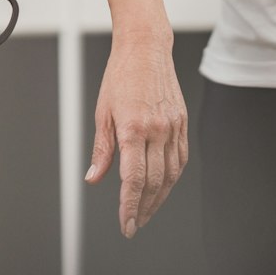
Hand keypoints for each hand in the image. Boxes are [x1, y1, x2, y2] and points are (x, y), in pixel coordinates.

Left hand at [86, 34, 188, 237]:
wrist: (145, 49)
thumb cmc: (120, 76)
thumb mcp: (102, 112)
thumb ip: (102, 149)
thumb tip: (94, 177)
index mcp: (134, 128)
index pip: (133, 179)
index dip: (129, 207)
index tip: (125, 225)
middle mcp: (157, 130)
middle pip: (153, 182)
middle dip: (143, 209)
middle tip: (133, 225)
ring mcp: (173, 127)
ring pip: (171, 175)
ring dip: (158, 199)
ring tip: (146, 212)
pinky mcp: (182, 123)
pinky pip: (180, 159)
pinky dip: (172, 179)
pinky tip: (162, 187)